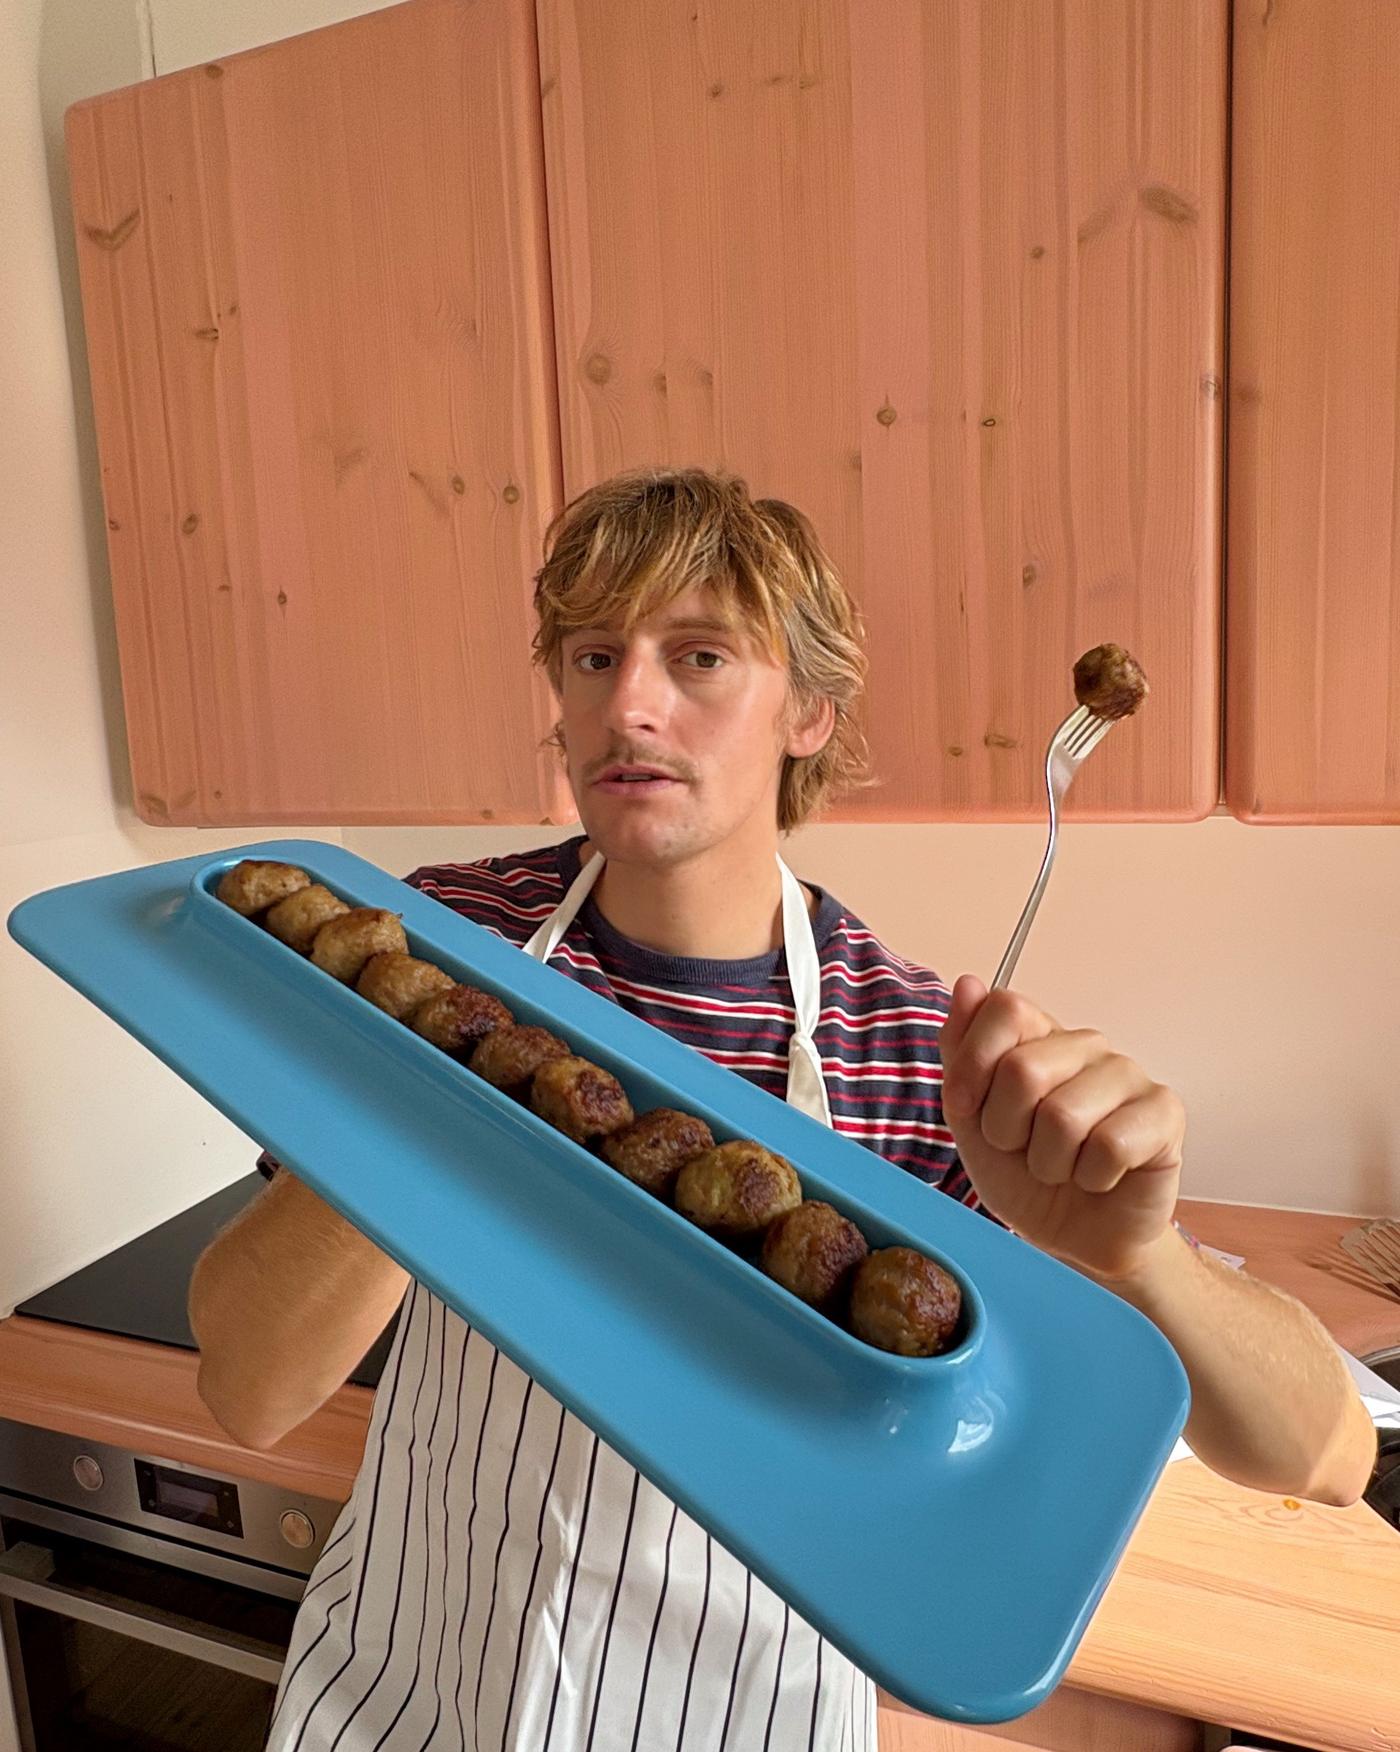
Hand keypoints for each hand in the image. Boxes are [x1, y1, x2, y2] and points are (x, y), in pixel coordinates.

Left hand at [938, 976, 1184, 1278]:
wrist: (1072, 1239)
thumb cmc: (1024, 1175)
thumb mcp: (968, 1119)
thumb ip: (960, 1053)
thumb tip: (968, 984)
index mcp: (1038, 1035)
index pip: (1005, 1009)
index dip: (974, 1067)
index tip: (969, 1107)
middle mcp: (1085, 1045)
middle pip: (1023, 1070)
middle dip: (1006, 1129)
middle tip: (1024, 1149)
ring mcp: (1128, 1075)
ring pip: (1063, 1116)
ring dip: (1048, 1162)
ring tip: (1062, 1167)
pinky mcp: (1165, 1113)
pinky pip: (1109, 1146)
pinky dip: (1091, 1178)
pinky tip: (1099, 1177)